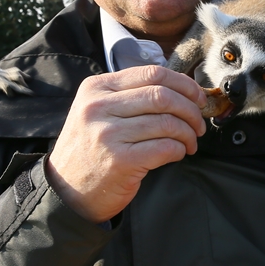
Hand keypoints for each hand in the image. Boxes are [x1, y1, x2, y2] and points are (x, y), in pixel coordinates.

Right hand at [46, 65, 206, 223]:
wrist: (65, 192)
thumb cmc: (90, 151)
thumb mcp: (97, 112)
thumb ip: (128, 95)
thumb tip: (181, 90)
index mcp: (96, 88)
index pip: (152, 73)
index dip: (183, 84)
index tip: (197, 98)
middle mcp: (99, 107)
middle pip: (162, 95)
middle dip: (190, 110)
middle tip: (199, 124)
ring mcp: (108, 134)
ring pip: (167, 122)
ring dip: (188, 133)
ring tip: (190, 142)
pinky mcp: (120, 161)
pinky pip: (165, 147)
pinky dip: (179, 149)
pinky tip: (178, 153)